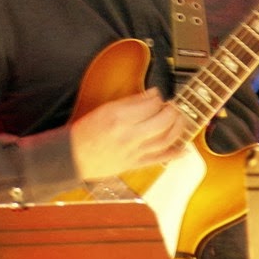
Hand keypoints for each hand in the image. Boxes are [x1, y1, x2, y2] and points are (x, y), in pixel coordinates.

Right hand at [70, 87, 186, 180]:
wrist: (74, 157)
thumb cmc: (86, 132)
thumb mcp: (105, 109)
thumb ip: (130, 101)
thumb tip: (151, 94)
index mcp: (119, 117)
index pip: (150, 104)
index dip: (158, 98)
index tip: (159, 96)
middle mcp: (129, 135)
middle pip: (162, 121)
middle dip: (173, 111)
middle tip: (174, 106)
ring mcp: (134, 151)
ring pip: (165, 139)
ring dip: (178, 128)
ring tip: (180, 120)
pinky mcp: (135, 164)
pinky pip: (160, 159)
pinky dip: (174, 154)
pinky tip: (184, 149)